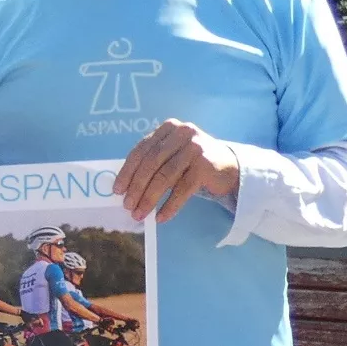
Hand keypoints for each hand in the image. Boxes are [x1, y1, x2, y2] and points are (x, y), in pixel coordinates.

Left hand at [114, 119, 239, 221]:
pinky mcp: (206, 165)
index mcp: (168, 128)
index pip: (141, 150)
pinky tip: (160, 217)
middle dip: (136, 187)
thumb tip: (123, 189)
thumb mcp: (171, 156)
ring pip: (165, 177)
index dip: (127, 172)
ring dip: (149, 199)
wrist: (229, 167)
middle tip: (127, 206)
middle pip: (151, 163)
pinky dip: (169, 206)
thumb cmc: (192, 163)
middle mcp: (182, 133)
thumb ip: (151, 163)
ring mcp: (196, 148)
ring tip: (139, 214)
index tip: (117, 190)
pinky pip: (182, 189)